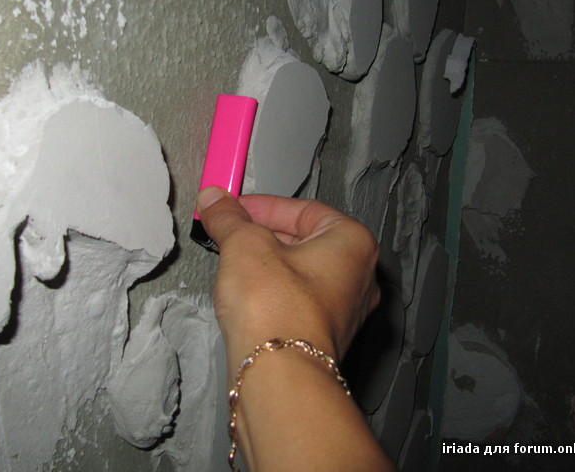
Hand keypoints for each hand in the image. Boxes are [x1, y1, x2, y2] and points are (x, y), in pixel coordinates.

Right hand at [195, 186, 379, 368]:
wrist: (277, 374)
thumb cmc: (276, 307)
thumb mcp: (243, 245)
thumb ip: (229, 218)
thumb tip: (215, 201)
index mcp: (353, 243)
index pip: (304, 209)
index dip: (263, 205)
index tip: (234, 207)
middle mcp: (358, 277)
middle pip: (303, 241)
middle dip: (262, 235)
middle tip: (229, 232)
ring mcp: (344, 312)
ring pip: (299, 274)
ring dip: (265, 265)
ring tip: (232, 263)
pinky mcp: (323, 338)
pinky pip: (296, 302)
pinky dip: (271, 294)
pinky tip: (245, 297)